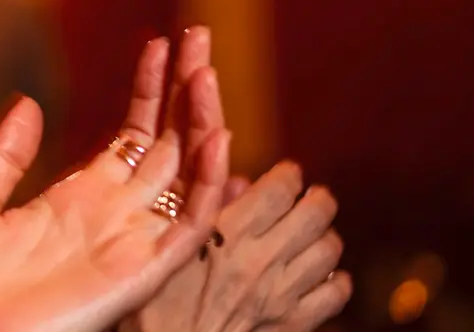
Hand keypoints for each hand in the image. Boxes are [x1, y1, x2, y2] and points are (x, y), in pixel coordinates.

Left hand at [0, 36, 230, 331]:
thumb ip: (3, 157)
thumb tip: (28, 102)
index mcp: (78, 199)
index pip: (133, 135)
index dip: (150, 90)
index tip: (160, 43)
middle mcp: (114, 216)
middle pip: (168, 143)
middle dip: (186, 90)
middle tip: (198, 36)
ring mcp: (131, 240)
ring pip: (186, 174)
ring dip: (203, 123)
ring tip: (205, 72)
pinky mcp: (141, 269)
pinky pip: (190, 225)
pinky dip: (208, 183)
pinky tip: (214, 137)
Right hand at [126, 162, 351, 331]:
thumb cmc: (155, 301)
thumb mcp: (167, 247)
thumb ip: (206, 210)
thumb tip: (240, 182)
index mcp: (228, 233)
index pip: (282, 187)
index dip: (289, 174)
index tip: (286, 173)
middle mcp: (262, 258)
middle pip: (316, 212)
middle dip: (317, 198)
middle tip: (309, 197)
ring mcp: (283, 293)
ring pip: (329, 248)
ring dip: (324, 235)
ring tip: (312, 234)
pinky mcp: (295, 322)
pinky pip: (335, 293)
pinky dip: (334, 280)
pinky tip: (321, 276)